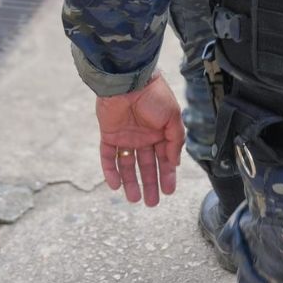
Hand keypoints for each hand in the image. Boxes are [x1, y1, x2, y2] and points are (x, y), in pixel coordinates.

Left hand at [96, 75, 182, 207]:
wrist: (129, 80)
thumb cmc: (154, 95)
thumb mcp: (173, 118)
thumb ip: (175, 141)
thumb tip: (175, 163)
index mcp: (160, 132)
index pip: (164, 158)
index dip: (167, 174)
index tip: (169, 190)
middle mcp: (143, 136)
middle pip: (146, 165)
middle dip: (150, 183)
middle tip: (152, 202)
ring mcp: (125, 136)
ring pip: (127, 164)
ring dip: (131, 182)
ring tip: (135, 199)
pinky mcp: (108, 134)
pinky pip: (108, 156)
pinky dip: (110, 171)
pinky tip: (115, 185)